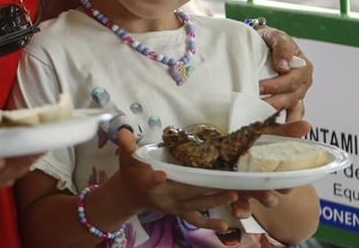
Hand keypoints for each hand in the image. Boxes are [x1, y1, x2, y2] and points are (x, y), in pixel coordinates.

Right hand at [110, 129, 237, 230]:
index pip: (150, 181)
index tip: (161, 175)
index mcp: (147, 183)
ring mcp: (173, 206)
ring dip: (214, 201)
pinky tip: (225, 226)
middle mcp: (163, 197)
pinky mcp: (180, 211)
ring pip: (195, 206)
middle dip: (204, 189)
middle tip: (224, 183)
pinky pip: (195, 219)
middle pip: (184, 193)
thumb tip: (125, 131)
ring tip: (233, 195)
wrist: (131, 194)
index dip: (155, 179)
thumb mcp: (126, 158)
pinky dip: (209, 223)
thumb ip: (127, 146)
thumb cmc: (131, 172)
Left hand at [256, 26, 312, 120]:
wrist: (261, 44)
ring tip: (265, 124)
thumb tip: (283, 66)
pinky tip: (271, 132)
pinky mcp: (287, 104)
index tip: (259, 87)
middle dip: (273, 102)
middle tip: (255, 105)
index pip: (291, 80)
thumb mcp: (275, 36)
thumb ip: (281, 46)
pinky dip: (283, 127)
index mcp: (303, 67)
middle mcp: (302, 84)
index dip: (276, 85)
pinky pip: (289, 118)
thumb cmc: (269, 40)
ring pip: (292, 111)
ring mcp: (296, 95)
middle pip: (291, 97)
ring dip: (280, 118)